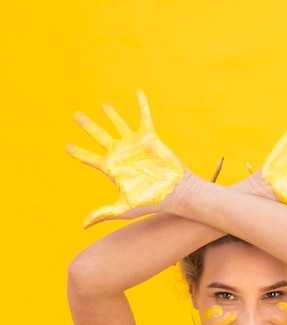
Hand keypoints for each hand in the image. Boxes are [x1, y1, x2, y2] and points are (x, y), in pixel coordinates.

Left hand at [66, 90, 183, 227]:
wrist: (175, 192)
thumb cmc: (151, 201)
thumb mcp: (124, 208)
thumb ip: (103, 213)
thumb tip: (83, 225)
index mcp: (112, 168)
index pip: (90, 158)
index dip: (78, 152)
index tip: (67, 147)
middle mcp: (121, 153)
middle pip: (99, 136)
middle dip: (87, 125)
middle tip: (76, 115)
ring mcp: (134, 144)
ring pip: (119, 124)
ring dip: (111, 114)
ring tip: (103, 105)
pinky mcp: (149, 137)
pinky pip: (144, 117)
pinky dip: (142, 104)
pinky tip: (138, 92)